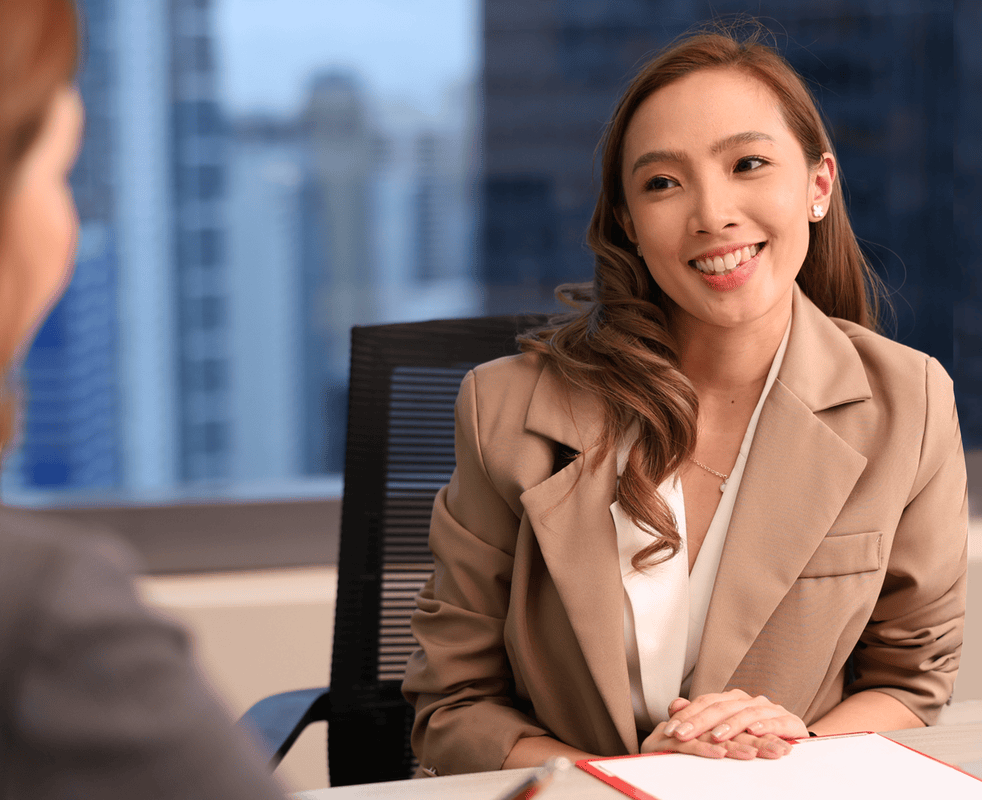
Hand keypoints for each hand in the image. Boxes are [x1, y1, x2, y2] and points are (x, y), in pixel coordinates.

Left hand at [659, 691, 807, 751]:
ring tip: (715, 736)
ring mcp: (769, 710)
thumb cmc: (754, 732)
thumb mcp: (724, 726)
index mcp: (732, 700)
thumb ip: (700, 715)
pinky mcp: (789, 721)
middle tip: (683, 734)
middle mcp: (749, 701)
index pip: (705, 702)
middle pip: (721, 707)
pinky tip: (753, 732)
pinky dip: (765, 726)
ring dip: (730, 725)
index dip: (687, 715)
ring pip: (746, 713)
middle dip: (700, 721)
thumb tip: (675, 706)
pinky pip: (776, 722)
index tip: (670, 730)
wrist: (792, 736)